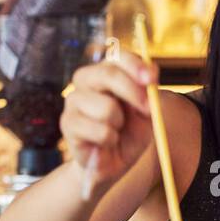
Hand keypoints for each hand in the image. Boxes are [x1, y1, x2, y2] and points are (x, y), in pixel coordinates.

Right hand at [60, 48, 153, 187]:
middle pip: (108, 74)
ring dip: (120, 124)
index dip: (135, 65)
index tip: (152, 78)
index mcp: (106, 71)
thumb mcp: (146, 113)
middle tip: (147, 110)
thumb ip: (148, 94)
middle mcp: (86, 80)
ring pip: (106, 107)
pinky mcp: (67, 123)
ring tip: (116, 131)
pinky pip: (100, 130)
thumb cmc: (129, 134)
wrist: (112, 163)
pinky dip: (110, 140)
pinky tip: (105, 143)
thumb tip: (151, 77)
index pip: (117, 56)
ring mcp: (74, 100)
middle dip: (133, 92)